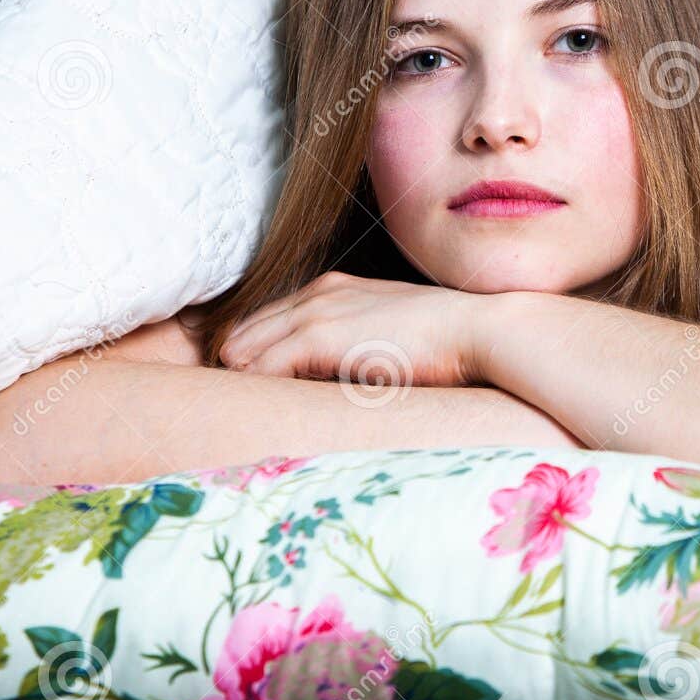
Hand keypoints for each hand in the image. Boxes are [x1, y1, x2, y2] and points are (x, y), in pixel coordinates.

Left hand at [217, 271, 495, 388]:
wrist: (475, 329)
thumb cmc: (445, 340)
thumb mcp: (389, 331)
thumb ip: (356, 344)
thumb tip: (340, 377)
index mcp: (333, 289)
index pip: (269, 318)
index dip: (251, 350)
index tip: (243, 382)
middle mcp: (318, 293)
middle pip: (247, 328)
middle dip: (234, 362)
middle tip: (225, 402)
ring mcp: (316, 311)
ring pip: (246, 346)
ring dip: (237, 378)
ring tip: (229, 411)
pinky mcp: (319, 335)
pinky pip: (263, 365)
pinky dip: (253, 387)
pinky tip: (255, 409)